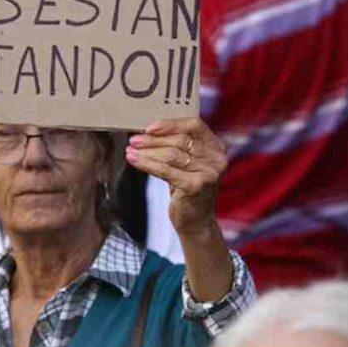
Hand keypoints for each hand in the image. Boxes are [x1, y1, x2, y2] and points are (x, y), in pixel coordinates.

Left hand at [125, 118, 227, 235]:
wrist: (195, 222)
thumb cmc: (187, 190)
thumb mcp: (188, 164)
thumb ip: (178, 146)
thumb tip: (148, 131)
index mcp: (216, 148)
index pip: (195, 125)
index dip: (171, 124)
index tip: (149, 127)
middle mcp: (217, 159)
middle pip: (180, 140)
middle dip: (154, 140)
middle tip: (134, 140)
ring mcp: (209, 173)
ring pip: (171, 155)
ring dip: (147, 151)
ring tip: (130, 150)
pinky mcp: (196, 186)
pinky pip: (166, 170)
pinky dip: (147, 164)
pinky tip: (134, 160)